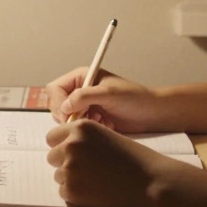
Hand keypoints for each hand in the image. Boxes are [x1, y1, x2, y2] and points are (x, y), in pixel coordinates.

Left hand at [45, 119, 186, 206]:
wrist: (151, 182)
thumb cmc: (134, 158)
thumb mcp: (107, 135)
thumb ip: (84, 137)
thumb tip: (63, 145)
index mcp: (81, 127)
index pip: (52, 137)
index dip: (63, 145)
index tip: (74, 153)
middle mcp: (71, 145)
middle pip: (52, 156)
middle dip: (65, 162)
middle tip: (88, 169)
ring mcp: (69, 168)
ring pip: (58, 175)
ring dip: (72, 178)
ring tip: (97, 180)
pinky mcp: (72, 190)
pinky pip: (64, 191)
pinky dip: (76, 193)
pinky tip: (96, 191)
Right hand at [46, 67, 166, 131]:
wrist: (151, 113)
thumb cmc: (134, 98)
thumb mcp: (108, 93)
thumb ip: (84, 97)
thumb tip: (64, 107)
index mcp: (82, 77)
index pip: (55, 89)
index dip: (58, 103)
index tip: (68, 115)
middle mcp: (80, 90)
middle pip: (57, 105)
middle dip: (69, 115)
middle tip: (86, 119)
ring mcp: (85, 105)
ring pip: (66, 119)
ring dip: (80, 123)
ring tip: (99, 121)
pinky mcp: (91, 119)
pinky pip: (78, 127)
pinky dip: (88, 129)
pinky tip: (104, 126)